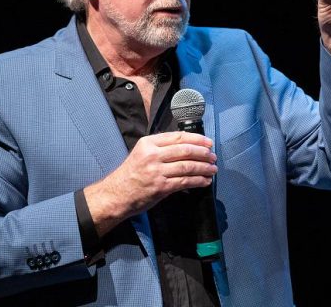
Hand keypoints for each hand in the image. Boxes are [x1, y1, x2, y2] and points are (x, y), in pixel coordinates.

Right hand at [84, 131, 216, 236]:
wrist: (117, 194)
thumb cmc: (131, 174)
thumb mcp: (142, 153)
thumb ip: (161, 147)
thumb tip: (187, 145)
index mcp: (148, 143)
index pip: (178, 137)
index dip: (197, 139)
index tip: (208, 143)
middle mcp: (153, 155)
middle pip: (185, 150)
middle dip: (203, 153)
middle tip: (213, 156)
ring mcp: (157, 171)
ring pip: (188, 166)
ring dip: (204, 167)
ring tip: (213, 169)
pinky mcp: (161, 187)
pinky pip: (185, 182)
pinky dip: (198, 181)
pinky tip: (205, 181)